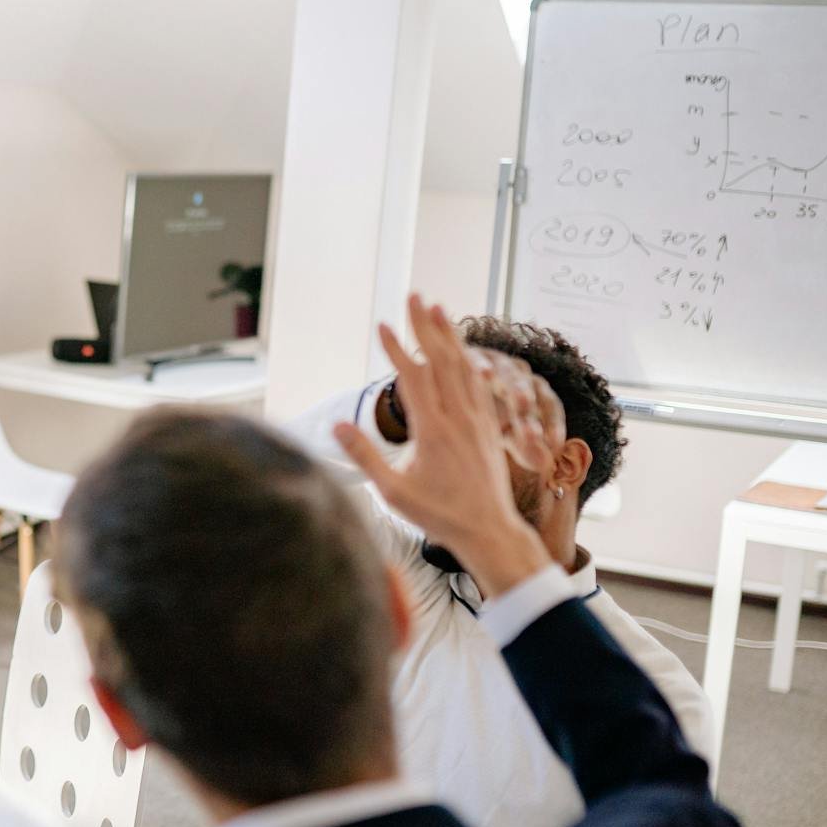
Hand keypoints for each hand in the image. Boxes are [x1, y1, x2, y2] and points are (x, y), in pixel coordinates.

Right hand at [335, 295, 557, 593]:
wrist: (489, 530)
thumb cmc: (438, 515)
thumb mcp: (393, 493)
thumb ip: (365, 456)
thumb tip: (338, 426)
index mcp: (433, 432)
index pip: (413, 378)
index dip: (396, 349)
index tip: (382, 325)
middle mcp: (459, 419)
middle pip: (442, 360)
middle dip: (426, 326)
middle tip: (415, 296)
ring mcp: (477, 420)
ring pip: (464, 367)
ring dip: (450, 335)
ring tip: (438, 309)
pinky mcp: (487, 427)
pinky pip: (478, 384)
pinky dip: (468, 360)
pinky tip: (462, 351)